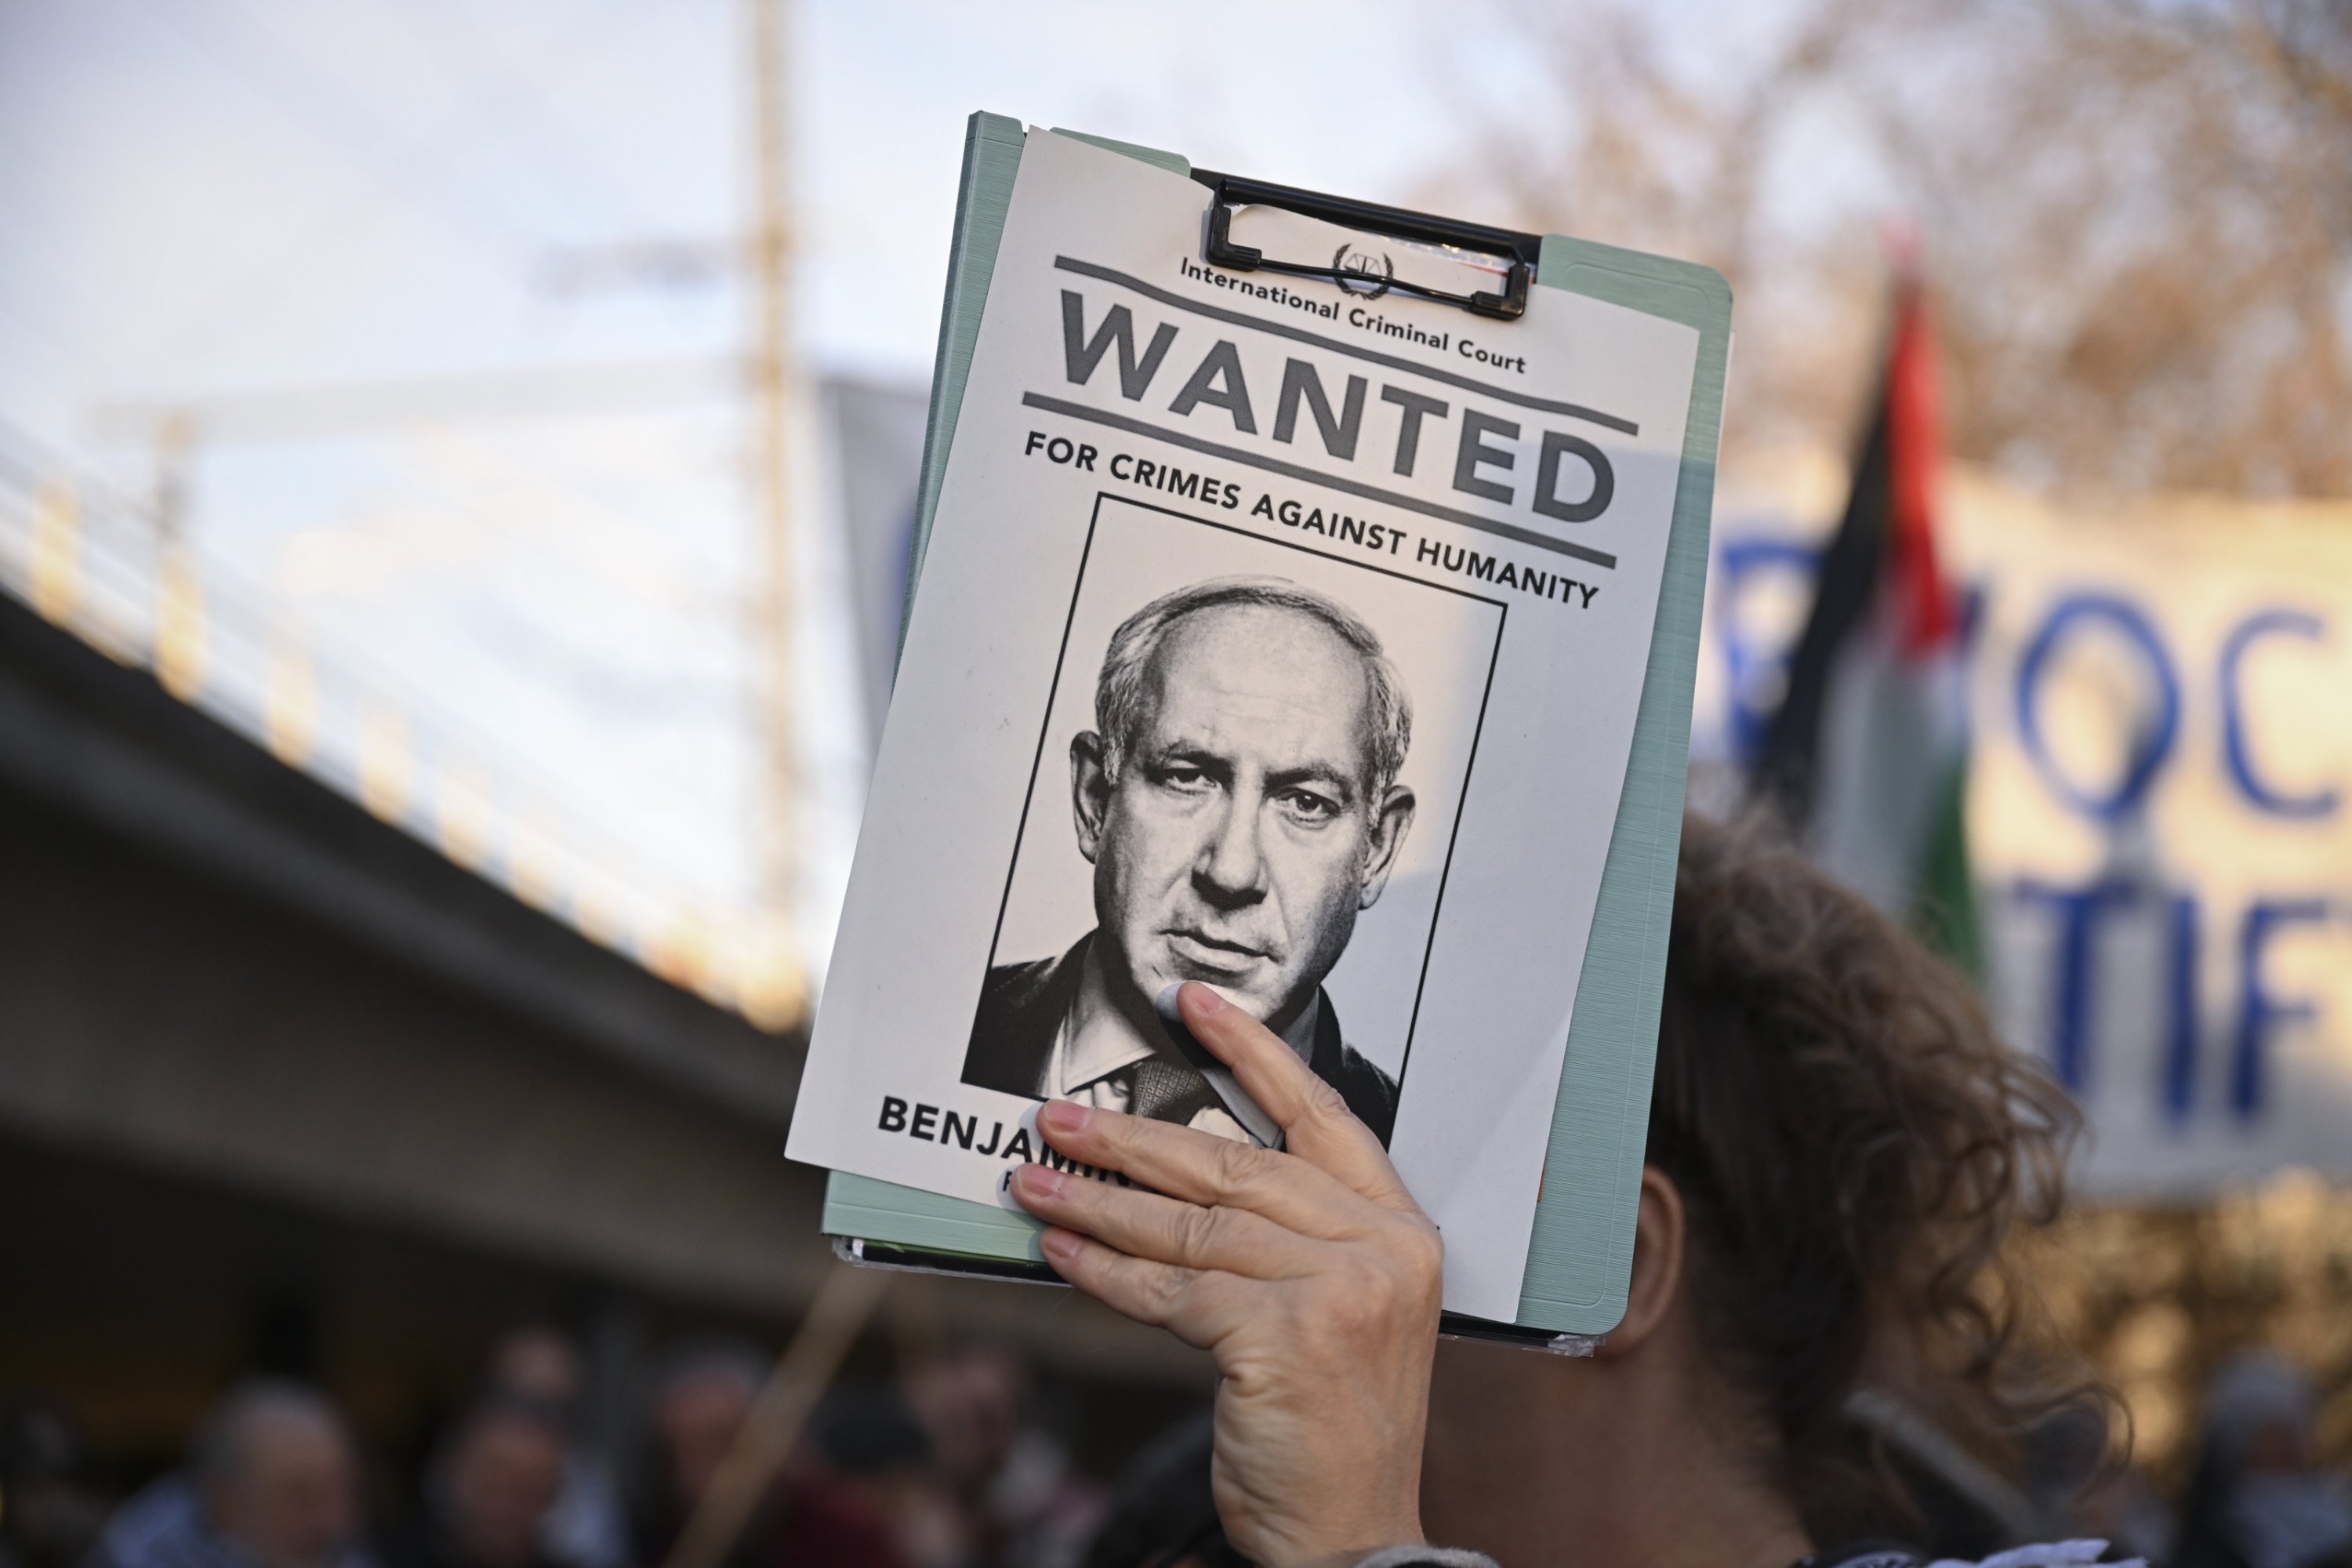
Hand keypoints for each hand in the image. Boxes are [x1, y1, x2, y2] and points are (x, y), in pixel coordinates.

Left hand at [1009, 982, 1443, 1567]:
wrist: (1356, 1537)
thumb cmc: (1339, 1429)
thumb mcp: (1341, 1313)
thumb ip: (1289, 1239)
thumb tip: (1169, 1176)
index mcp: (1401, 1232)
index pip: (1321, 1116)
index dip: (1254, 1054)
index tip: (1193, 1006)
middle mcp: (1380, 1251)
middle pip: (1237, 1166)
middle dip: (1136, 1138)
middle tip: (1062, 1117)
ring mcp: (1336, 1291)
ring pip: (1192, 1227)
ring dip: (1100, 1201)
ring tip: (1035, 1179)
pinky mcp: (1283, 1337)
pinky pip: (1169, 1291)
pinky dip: (1102, 1270)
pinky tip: (1061, 1248)